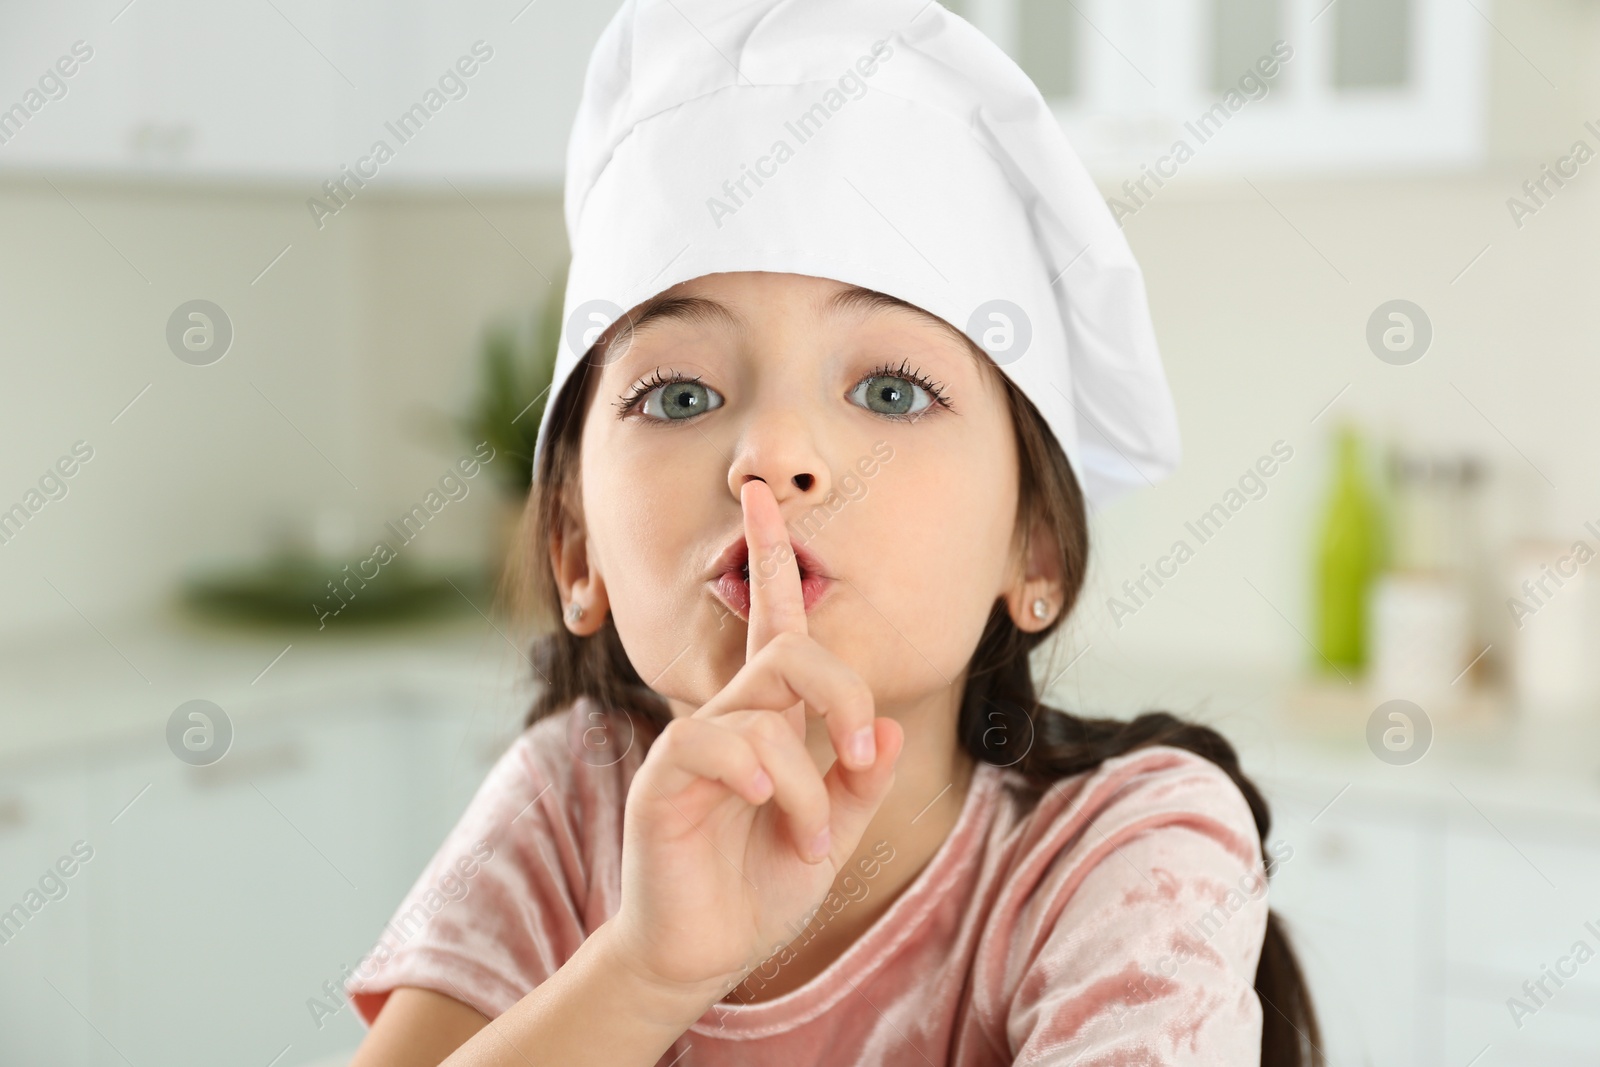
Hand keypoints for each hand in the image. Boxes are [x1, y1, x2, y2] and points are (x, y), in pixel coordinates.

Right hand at [607, 478, 904, 999]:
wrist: (701, 954)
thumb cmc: (759, 886)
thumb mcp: (833, 834)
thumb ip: (859, 782)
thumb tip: (888, 727)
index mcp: (770, 719)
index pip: (773, 622)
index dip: (770, 558)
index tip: (762, 496)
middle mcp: (732, 719)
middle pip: (789, 650)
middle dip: (842, 692)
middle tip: (860, 754)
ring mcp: (694, 746)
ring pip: (763, 712)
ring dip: (807, 783)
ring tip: (810, 845)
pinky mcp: (662, 781)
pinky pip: (712, 744)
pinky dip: (757, 774)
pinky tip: (769, 812)